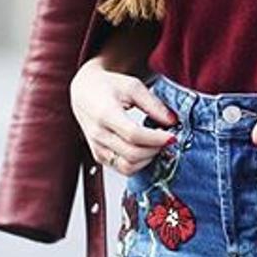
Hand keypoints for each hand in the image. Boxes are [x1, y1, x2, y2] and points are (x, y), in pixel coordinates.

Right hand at [70, 59, 178, 176]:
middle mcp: (98, 134)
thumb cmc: (107, 87)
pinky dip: (139, 163)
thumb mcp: (133, 87)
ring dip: (148, 159)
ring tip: (156, 144)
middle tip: (167, 139)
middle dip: (156, 149)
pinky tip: (146, 149)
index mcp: (104, 113)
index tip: (172, 136)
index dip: (156, 139)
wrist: (84, 93)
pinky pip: (123, 169)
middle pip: (132, 154)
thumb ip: (153, 104)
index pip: (133, 134)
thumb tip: (172, 121)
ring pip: (128, 167)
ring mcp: (97, 148)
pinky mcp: (99, 157)